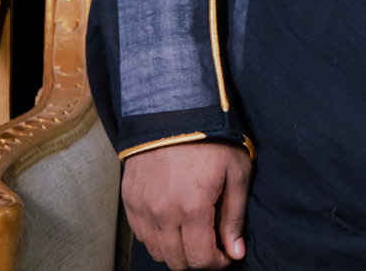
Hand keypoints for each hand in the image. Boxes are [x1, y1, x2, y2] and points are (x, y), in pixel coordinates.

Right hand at [121, 142, 250, 268]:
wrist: (173, 111)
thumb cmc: (211, 139)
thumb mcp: (236, 172)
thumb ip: (234, 216)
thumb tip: (235, 251)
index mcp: (192, 208)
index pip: (201, 258)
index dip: (217, 263)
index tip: (226, 255)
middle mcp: (163, 214)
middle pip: (177, 260)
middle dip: (198, 259)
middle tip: (211, 246)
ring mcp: (142, 208)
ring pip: (157, 251)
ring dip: (176, 250)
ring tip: (193, 234)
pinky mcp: (129, 200)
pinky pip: (141, 235)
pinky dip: (157, 237)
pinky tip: (173, 223)